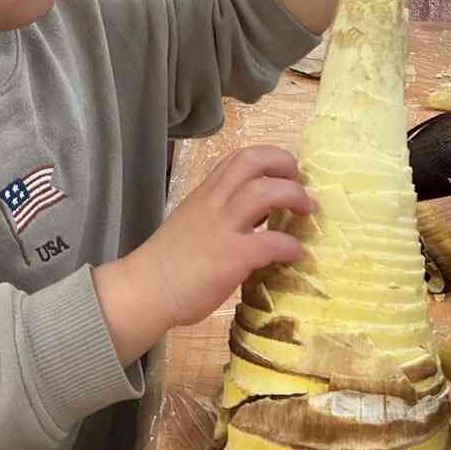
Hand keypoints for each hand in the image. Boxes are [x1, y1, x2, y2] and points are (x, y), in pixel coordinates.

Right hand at [105, 147, 310, 354]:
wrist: (143, 291)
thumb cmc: (168, 262)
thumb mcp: (193, 223)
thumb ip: (222, 216)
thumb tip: (258, 219)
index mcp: (206, 193)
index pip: (240, 157)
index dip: (270, 159)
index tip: (284, 174)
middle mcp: (214, 202)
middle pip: (253, 161)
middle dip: (284, 165)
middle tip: (300, 183)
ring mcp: (222, 228)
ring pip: (264, 191)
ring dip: (294, 196)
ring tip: (307, 211)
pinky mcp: (231, 257)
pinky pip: (270, 242)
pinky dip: (290, 245)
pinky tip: (295, 253)